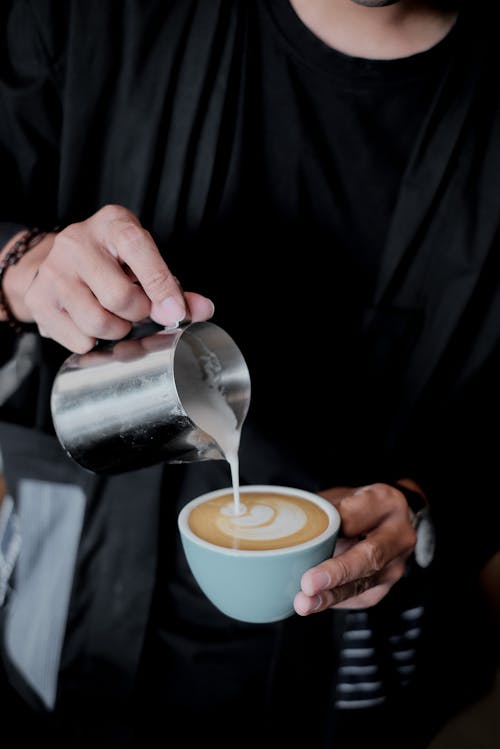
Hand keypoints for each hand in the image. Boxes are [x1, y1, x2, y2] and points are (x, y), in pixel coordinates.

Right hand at [3, 205, 213, 351]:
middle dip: (138, 315)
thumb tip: (203, 310)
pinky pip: (79, 340)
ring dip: (117, 332)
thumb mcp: (143, 262)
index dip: (160, 285)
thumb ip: (174, 286)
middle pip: (120, 298)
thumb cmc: (111, 262)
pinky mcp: (38, 300)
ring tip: (116, 318)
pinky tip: (92, 324)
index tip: (176, 313)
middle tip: (138, 311)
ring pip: (98, 323)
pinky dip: (93, 342)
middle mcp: (78, 242)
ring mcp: (54, 271)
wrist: (55, 261)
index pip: (138, 248)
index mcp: (112, 224)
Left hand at [294, 482, 419, 614]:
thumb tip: (287, 529)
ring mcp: (395, 565)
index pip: (356, 516)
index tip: (310, 540)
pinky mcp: (385, 587)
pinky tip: (315, 601)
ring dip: (331, 596)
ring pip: (363, 584)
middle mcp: (398, 535)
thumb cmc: (358, 505)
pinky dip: (334, 600)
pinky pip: (358, 598)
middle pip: (369, 556)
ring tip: (305, 603)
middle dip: (337, 572)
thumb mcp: (342, 495)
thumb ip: (323, 511)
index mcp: (385, 501)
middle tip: (309, 583)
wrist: (390, 519)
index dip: (332, 529)